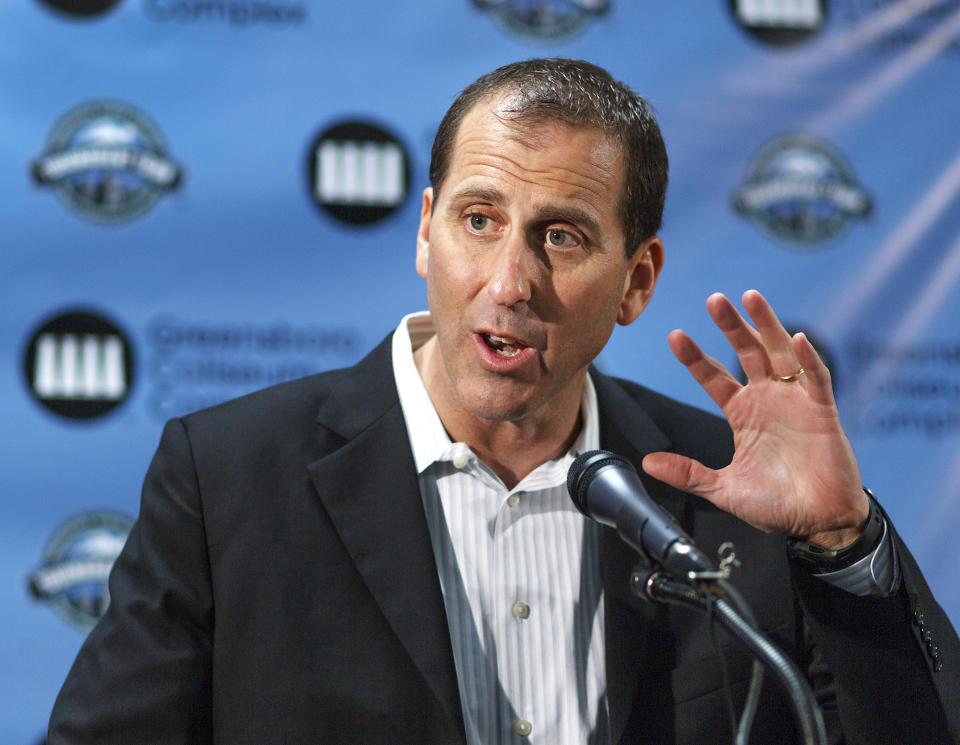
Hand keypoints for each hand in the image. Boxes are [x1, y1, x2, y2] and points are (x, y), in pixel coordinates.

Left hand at [641, 290, 867, 549]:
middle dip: (731, 326)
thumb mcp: (722, 489)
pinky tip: (798, 339)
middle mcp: (767, 400)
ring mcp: (795, 402)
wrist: (818, 524)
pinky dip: (808, 359)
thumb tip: (648, 463)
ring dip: (767, 325)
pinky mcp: (823, 412)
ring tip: (751, 297)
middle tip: (714, 300)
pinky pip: (816, 379)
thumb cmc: (776, 506)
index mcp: (742, 414)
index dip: (695, 357)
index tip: (675, 336)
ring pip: (780, 353)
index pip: (714, 377)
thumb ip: (687, 473)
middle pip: (746, 352)